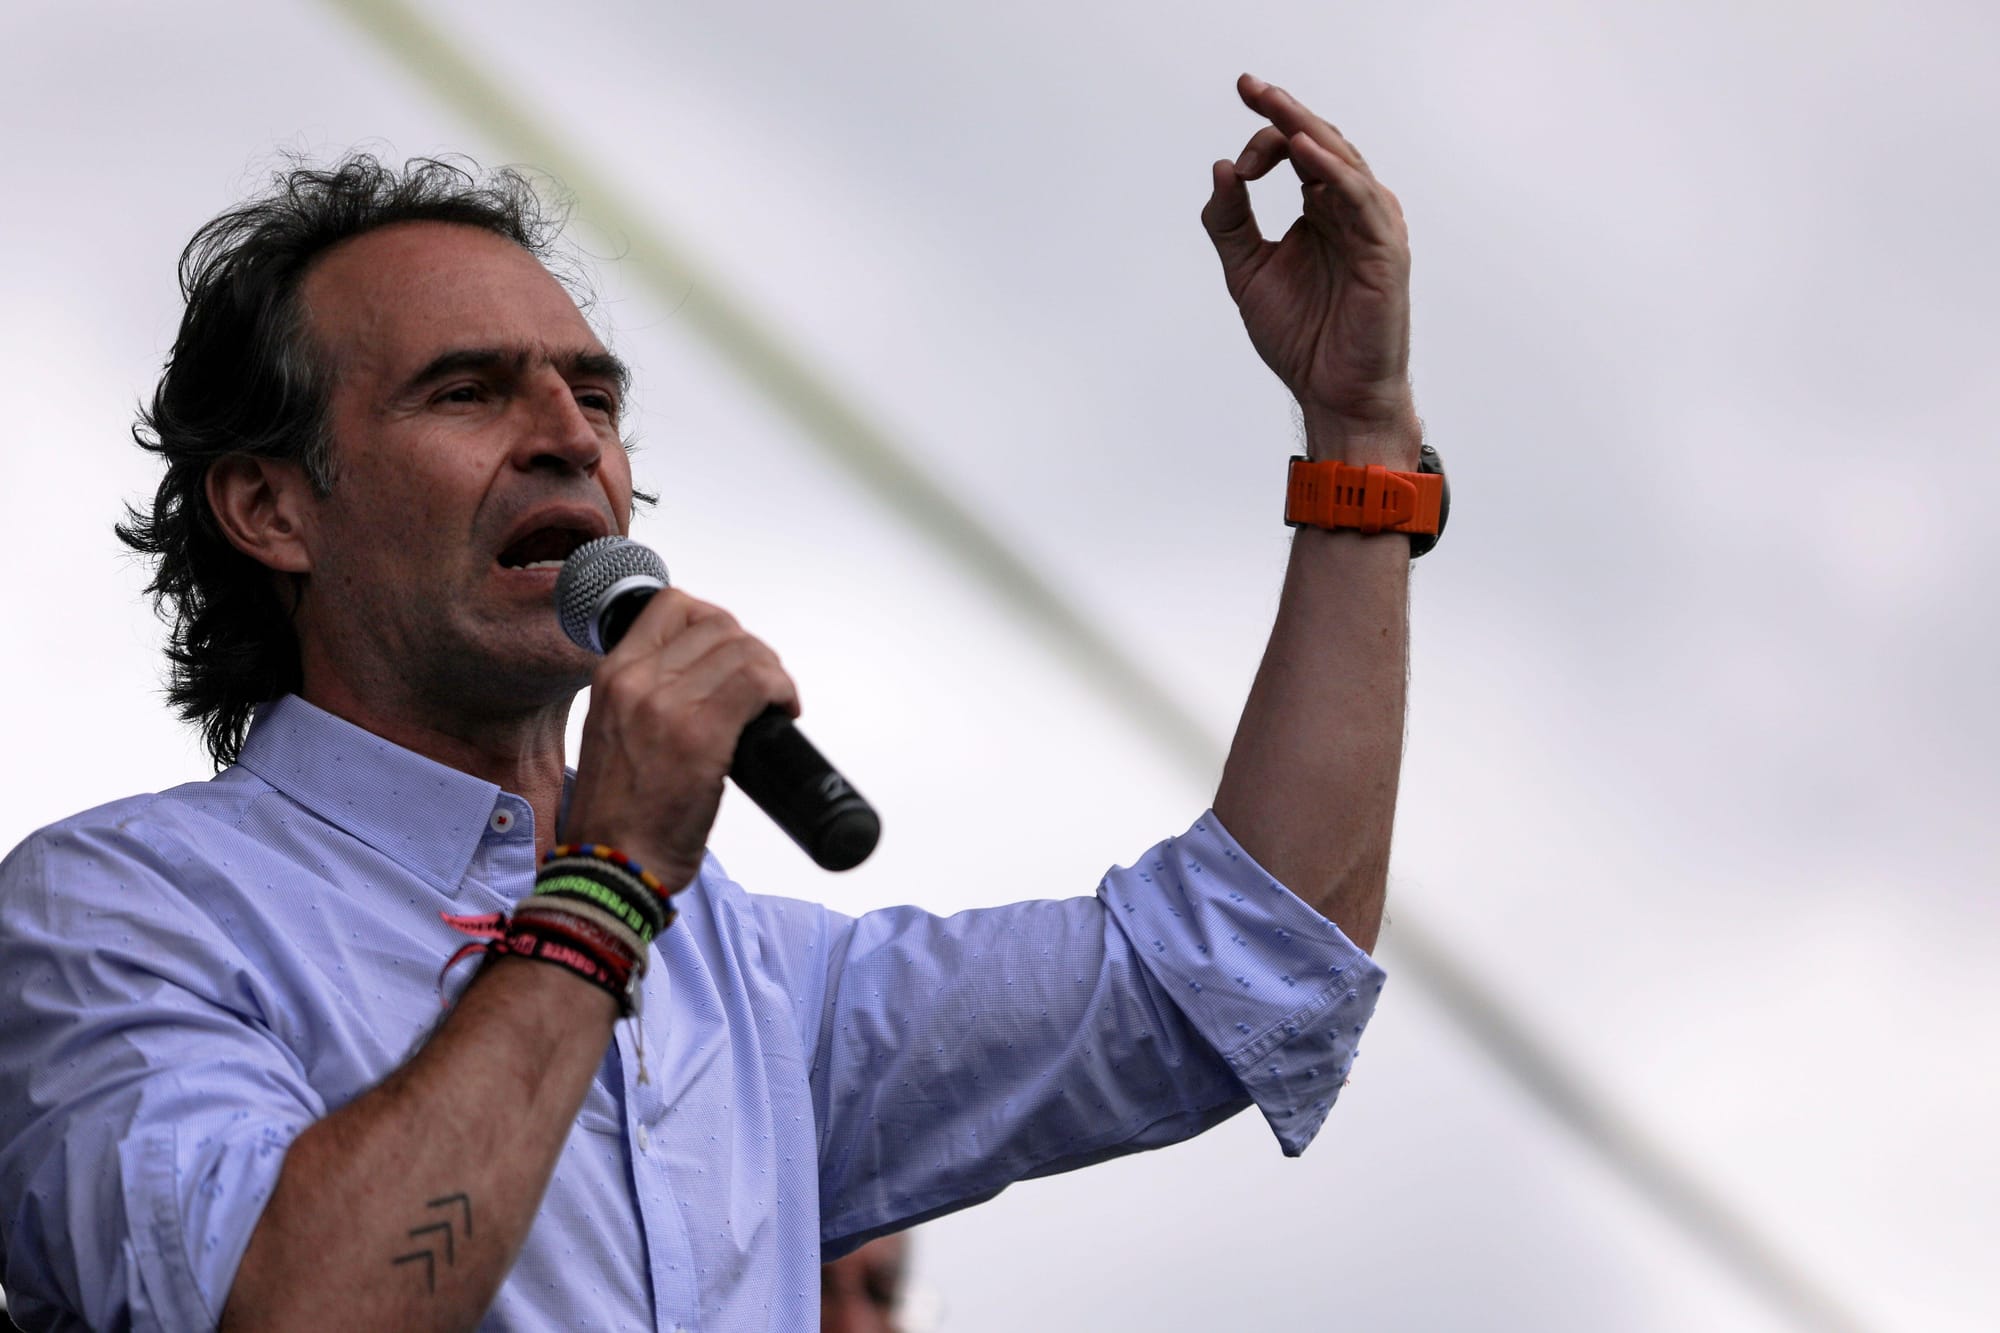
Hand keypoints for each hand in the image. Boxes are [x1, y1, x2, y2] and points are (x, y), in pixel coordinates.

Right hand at [561, 590, 799, 891]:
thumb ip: (645, 697)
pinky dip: (782, 691)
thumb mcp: (613, 732)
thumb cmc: (619, 816)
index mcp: (611, 676)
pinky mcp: (702, 736)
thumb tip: (704, 679)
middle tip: (762, 688)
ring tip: (774, 703)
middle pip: (717, 624)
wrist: (612, 868)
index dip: (714, 621)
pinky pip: (758, 682)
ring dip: (772, 672)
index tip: (731, 653)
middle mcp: (635, 681)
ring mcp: (668, 706)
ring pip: (744, 649)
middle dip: (751, 650)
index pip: (671, 606)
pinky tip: (784, 712)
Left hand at [1201, 74, 1416, 458]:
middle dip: (1284, 112)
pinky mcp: (1385, 250)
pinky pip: (1360, 198)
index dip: (1263, 143)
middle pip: (1321, 143)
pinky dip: (1334, 172)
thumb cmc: (1300, 338)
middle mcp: (1350, 211)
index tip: (1235, 169)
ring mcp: (1372, 226)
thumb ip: (1230, 223)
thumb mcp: (1247, 272)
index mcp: (1322, 212)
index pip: (1297, 153)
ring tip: (1274, 105)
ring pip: (1342, 162)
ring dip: (1307, 130)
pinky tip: (1305, 151)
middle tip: (1249, 85)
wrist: (1332, 394)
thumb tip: (1220, 169)